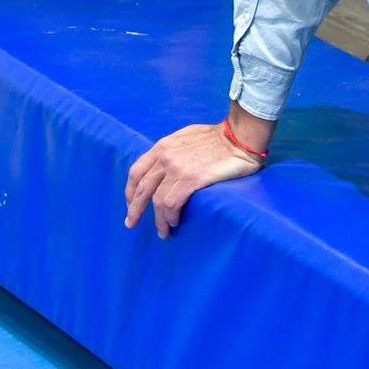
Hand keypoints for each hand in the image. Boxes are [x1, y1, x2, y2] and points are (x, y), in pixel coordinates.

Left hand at [124, 121, 259, 238]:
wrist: (237, 137)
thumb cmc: (216, 138)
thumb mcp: (185, 138)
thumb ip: (171, 151)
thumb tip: (163, 169)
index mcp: (163, 146)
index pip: (137, 171)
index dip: (130, 190)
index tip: (130, 203)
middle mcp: (165, 156)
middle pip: (141, 188)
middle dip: (135, 209)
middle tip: (132, 223)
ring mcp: (177, 168)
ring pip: (157, 201)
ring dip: (158, 220)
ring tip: (163, 231)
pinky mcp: (191, 179)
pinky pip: (171, 204)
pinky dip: (170, 217)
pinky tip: (175, 222)